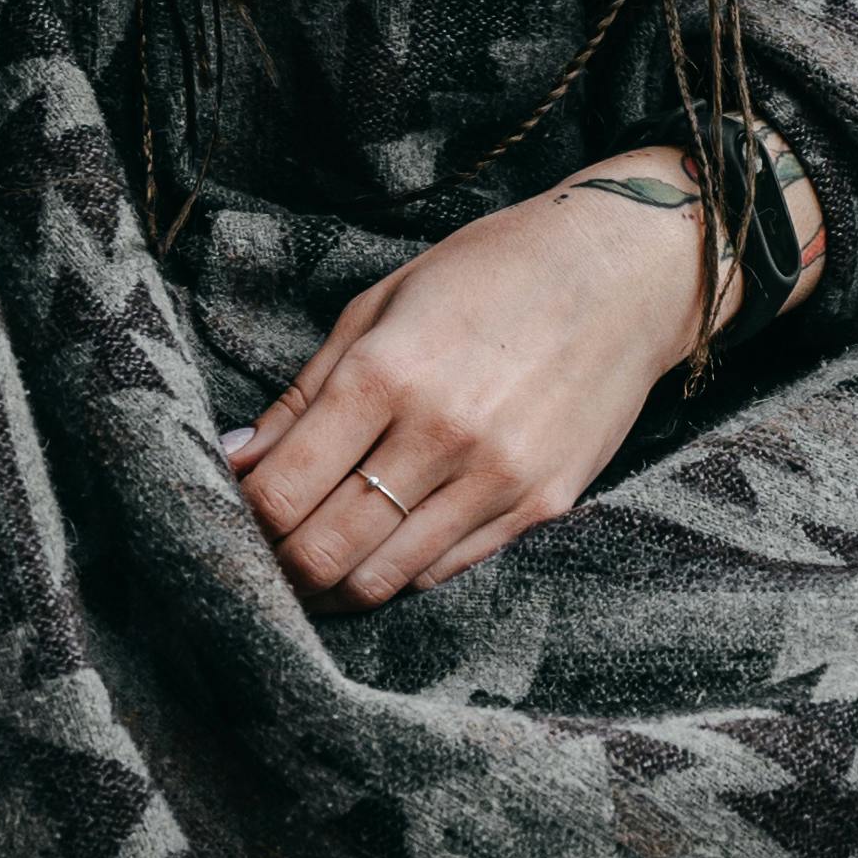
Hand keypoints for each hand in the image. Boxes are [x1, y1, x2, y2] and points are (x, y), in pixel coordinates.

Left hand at [230, 140, 821, 607]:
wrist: (624, 274)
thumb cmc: (490, 273)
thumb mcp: (381, 305)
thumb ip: (306, 391)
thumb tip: (238, 458)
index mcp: (387, 373)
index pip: (283, 491)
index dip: (244, 519)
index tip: (234, 514)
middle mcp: (441, 435)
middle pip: (324, 551)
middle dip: (279, 567)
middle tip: (263, 556)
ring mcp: (497, 479)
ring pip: (383, 579)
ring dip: (333, 585)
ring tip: (313, 565)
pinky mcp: (541, 506)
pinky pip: (446, 570)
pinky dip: (399, 571)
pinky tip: (381, 548)